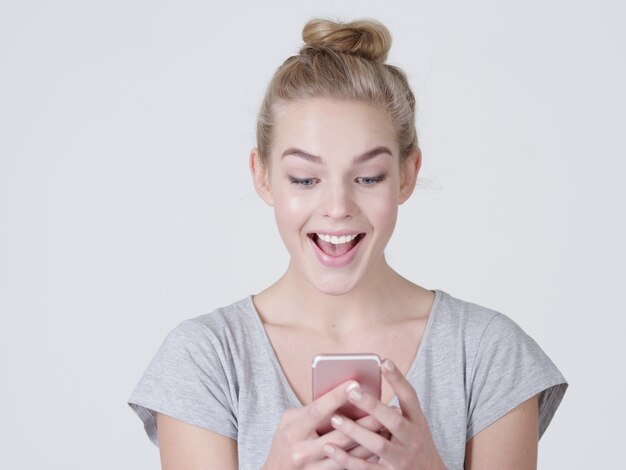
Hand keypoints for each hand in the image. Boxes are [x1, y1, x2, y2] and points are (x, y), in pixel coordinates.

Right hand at [261, 379, 385, 468]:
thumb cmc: (284, 442)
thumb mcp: (287, 422)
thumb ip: (308, 410)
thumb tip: (336, 396)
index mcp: (293, 431)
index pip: (317, 410)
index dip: (336, 396)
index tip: (354, 383)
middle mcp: (303, 451)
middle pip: (340, 434)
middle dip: (365, 420)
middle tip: (385, 406)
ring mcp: (313, 468)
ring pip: (349, 454)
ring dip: (371, 439)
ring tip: (388, 425)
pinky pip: (349, 468)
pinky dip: (365, 456)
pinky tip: (379, 446)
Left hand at [322, 359, 446, 468]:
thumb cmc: (414, 444)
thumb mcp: (413, 425)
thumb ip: (394, 411)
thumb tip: (364, 388)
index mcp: (417, 422)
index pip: (410, 397)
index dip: (398, 379)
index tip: (383, 361)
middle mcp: (412, 439)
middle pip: (393, 420)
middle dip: (372, 405)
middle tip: (352, 390)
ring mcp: (402, 459)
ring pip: (378, 445)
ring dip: (355, 431)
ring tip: (335, 418)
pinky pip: (365, 468)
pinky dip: (346, 459)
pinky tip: (330, 448)